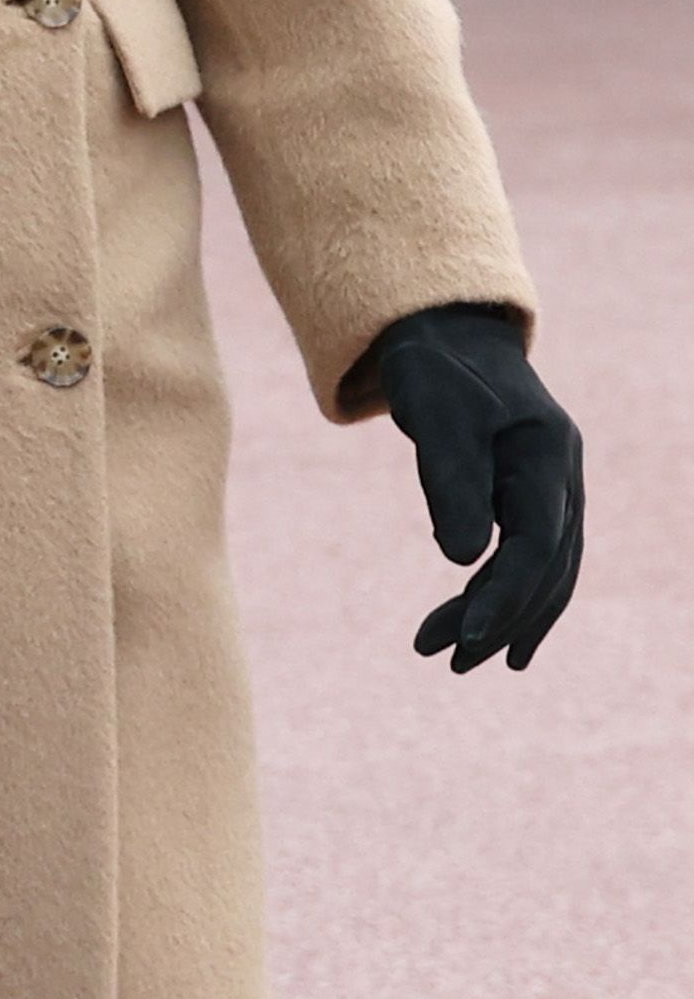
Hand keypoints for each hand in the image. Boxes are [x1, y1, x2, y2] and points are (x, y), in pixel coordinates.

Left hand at [354, 303, 583, 672]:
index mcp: (548, 453)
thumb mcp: (433, 419)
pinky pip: (535, 561)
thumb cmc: (435, 373)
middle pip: (546, 567)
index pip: (536, 545)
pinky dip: (513, 599)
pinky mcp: (535, 499)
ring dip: (506, 618)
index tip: (464, 639)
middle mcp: (564, 476)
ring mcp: (556, 488)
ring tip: (459, 661)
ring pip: (545, 571)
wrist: (446, 337)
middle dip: (500, 619)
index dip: (504, 596)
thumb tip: (463, 560)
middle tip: (448, 661)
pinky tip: (488, 634)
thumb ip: (449, 483)